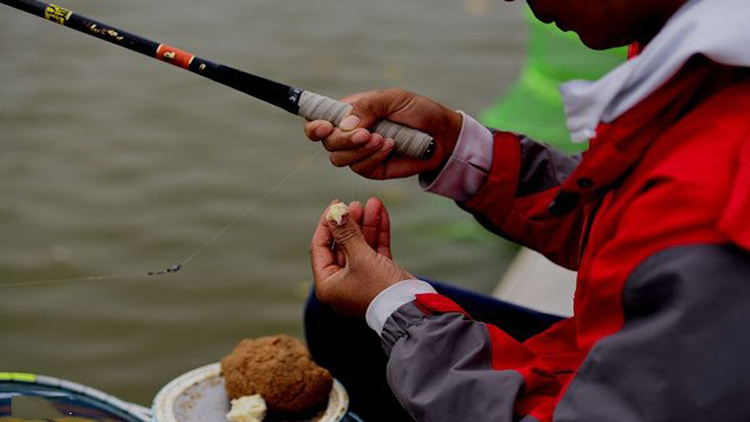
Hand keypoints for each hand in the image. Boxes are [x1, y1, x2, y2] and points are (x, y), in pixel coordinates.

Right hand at [303, 88, 462, 179]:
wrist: (442, 136)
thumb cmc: (418, 112)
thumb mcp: (395, 99)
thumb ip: (369, 105)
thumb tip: (345, 124)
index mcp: (348, 113)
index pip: (318, 120)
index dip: (314, 125)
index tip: (326, 126)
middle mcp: (349, 133)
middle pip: (326, 142)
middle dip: (343, 139)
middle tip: (367, 133)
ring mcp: (358, 153)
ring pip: (339, 159)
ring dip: (359, 149)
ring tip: (384, 138)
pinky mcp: (370, 168)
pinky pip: (360, 168)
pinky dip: (374, 157)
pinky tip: (391, 146)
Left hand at [309, 198, 413, 316]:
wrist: (411, 308)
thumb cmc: (379, 288)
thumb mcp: (360, 257)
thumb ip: (346, 232)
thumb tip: (334, 212)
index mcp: (328, 284)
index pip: (320, 247)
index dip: (327, 224)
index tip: (336, 204)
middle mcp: (342, 282)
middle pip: (342, 244)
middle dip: (351, 222)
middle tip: (356, 204)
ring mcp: (361, 278)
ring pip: (360, 245)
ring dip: (366, 224)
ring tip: (373, 202)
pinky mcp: (379, 274)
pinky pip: (374, 250)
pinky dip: (378, 233)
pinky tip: (382, 213)